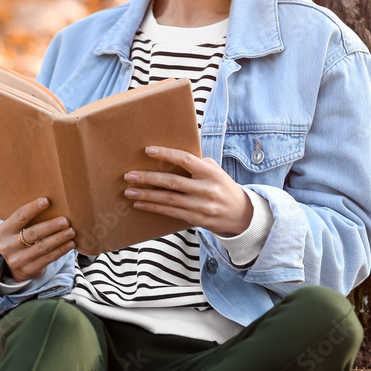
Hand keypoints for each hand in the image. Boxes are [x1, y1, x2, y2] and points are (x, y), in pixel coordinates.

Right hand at [0, 197, 75, 281]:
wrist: (16, 265)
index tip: (47, 201)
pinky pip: (48, 258)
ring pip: (42, 247)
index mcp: (3, 231)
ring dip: (59, 238)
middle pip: (33, 233)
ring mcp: (18, 260)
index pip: (20, 216)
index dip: (33, 208)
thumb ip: (28, 218)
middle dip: (51, 226)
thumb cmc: (21, 238)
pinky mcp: (29, 270)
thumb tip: (53, 203)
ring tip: (71, 231)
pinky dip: (61, 250)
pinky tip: (70, 243)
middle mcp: (8, 246)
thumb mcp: (17, 228)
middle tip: (65, 220)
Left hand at [123, 146, 253, 235]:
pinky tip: (140, 204)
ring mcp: (200, 206)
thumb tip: (172, 156)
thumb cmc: (223, 187)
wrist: (241, 214)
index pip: (186, 160)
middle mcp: (205, 189)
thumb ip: (198, 164)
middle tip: (129, 175)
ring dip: (146, 195)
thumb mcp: (216, 171)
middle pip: (172, 182)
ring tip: (129, 191)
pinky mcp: (195, 219)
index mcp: (210, 172)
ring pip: (168, 200)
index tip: (148, 151)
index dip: (166, 154)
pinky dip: (153, 208)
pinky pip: (170, 212)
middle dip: (148, 178)